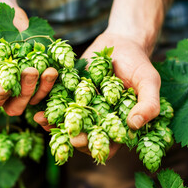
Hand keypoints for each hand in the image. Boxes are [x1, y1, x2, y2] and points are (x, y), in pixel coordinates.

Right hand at [0, 5, 57, 115]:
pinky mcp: (39, 68)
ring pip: (33, 97)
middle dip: (22, 94)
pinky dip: (51, 80)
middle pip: (14, 105)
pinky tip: (52, 69)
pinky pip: (48, 82)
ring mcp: (23, 79)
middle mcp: (4, 87)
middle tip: (27, 73)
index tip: (0, 88)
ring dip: (40, 88)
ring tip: (44, 71)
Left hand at [33, 31, 160, 157]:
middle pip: (84, 135)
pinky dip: (49, 106)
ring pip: (68, 121)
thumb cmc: (138, 64)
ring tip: (42, 120)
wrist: (120, 42)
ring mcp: (83, 106)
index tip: (82, 142)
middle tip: (64, 135)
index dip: (95, 146)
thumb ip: (148, 104)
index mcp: (118, 123)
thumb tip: (134, 125)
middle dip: (71, 137)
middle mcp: (99, 118)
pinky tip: (39, 107)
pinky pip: (58, 103)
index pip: (107, 142)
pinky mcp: (70, 93)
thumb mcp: (148, 81)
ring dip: (54, 124)